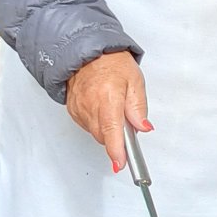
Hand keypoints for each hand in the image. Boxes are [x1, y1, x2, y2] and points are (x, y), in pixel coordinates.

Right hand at [65, 50, 148, 171]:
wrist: (88, 54)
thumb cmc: (112, 63)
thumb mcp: (135, 81)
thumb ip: (139, 107)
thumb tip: (144, 127)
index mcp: (108, 96)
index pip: (112, 129)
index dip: (116, 149)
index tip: (120, 162)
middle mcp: (90, 104)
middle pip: (104, 136)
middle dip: (118, 136)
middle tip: (127, 121)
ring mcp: (79, 109)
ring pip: (96, 133)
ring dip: (108, 129)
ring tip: (114, 108)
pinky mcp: (73, 111)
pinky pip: (88, 126)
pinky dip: (98, 123)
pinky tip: (102, 109)